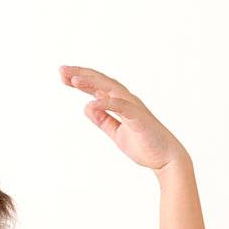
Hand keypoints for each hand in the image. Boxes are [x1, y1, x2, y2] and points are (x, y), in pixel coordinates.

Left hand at [59, 66, 188, 171]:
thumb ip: (103, 120)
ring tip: (74, 79)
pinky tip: (91, 103)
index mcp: (120, 103)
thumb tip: (87, 107)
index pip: (97, 87)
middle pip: (101, 82)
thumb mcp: (117, 133)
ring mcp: (133, 107)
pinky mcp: (138, 118)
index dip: (80, 80)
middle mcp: (126, 100)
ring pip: (110, 90)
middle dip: (81, 75)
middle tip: (62, 70)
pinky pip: (121, 107)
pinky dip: (106, 103)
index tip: (63, 75)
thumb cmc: (144, 145)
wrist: (166, 159)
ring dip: (91, 83)